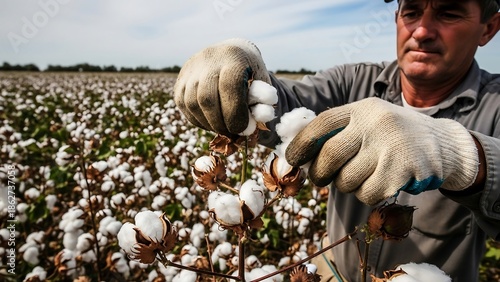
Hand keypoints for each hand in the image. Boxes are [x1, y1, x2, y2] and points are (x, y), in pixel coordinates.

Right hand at [174, 38, 269, 135]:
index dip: (236, 112)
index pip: (230, 86)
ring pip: (192, 104)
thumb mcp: (263, 86)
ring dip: (208, 123)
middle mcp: (208, 59)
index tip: (244, 128)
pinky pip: (183, 105)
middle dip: (220, 122)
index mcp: (234, 57)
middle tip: (232, 133)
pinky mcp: (180, 80)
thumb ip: (262, 106)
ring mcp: (191, 69)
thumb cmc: (252, 76)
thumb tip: (250, 129)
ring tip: (223, 128)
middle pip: (207, 97)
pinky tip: (211, 122)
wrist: (232, 54)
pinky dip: (197, 120)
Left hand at [285, 98, 478, 204]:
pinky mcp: (402, 171)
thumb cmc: (395, 136)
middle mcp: (375, 123)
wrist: (445, 145)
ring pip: (346, 180)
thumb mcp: (370, 121)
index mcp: (363, 109)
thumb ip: (340, 132)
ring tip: (362, 176)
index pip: (322, 124)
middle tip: (319, 180)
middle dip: (318, 173)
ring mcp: (390, 146)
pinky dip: (366, 195)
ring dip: (347, 186)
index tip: (291, 160)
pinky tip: (380, 183)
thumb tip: (299, 156)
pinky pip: (367, 194)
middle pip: (330, 155)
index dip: (301, 144)